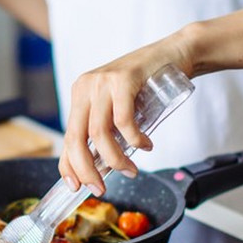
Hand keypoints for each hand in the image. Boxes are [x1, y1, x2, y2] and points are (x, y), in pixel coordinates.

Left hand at [59, 40, 192, 196]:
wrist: (174, 53)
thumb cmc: (148, 84)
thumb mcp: (119, 107)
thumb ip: (108, 129)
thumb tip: (100, 167)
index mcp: (80, 94)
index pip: (67, 136)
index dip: (68, 165)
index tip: (75, 187)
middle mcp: (86, 87)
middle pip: (76, 138)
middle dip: (87, 170)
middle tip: (100, 188)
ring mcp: (102, 82)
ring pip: (98, 133)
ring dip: (115, 160)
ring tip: (131, 170)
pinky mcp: (123, 79)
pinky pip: (123, 121)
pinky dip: (134, 140)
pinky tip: (145, 145)